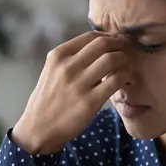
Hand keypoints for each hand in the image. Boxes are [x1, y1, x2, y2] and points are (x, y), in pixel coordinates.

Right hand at [12, 32, 129, 153]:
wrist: (38, 129)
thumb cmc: (48, 100)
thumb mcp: (52, 71)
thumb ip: (71, 58)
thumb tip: (99, 47)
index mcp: (58, 56)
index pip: (91, 36)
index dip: (109, 37)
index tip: (117, 43)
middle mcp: (67, 66)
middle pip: (103, 44)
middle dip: (120, 45)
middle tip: (127, 52)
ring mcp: (79, 84)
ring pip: (112, 59)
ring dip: (125, 61)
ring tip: (127, 68)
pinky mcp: (90, 101)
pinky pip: (116, 80)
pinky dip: (127, 77)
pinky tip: (127, 81)